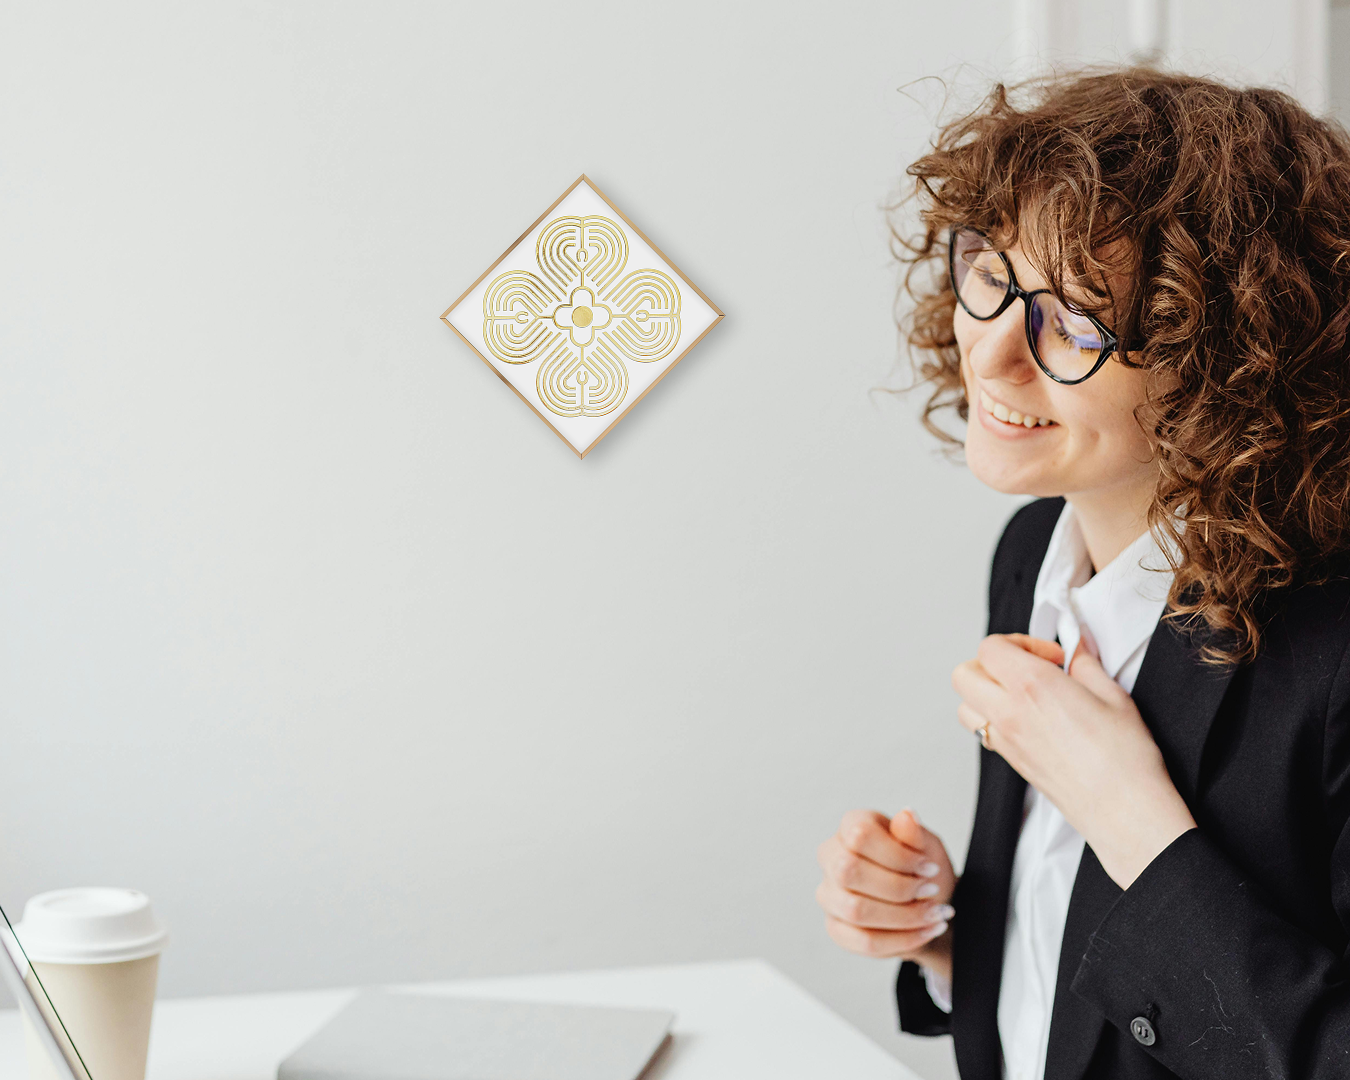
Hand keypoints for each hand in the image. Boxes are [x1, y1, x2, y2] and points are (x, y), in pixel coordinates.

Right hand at [816, 808, 956, 980]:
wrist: (928, 903)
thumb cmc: (922, 868)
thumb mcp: (927, 846)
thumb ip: (914, 833)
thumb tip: (906, 815)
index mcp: (850, 827)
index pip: (859, 836)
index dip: (897, 855)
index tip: (930, 868)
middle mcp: (831, 858)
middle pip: (849, 871)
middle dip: (899, 887)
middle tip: (931, 891)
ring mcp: (829, 894)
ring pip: (855, 910)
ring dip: (904, 916)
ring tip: (934, 914)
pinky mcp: (836, 928)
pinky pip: (864, 941)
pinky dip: (902, 939)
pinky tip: (925, 931)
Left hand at [952, 633, 1195, 887]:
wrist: (1123, 810)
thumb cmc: (1123, 758)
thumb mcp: (1113, 694)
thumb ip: (1086, 663)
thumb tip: (1077, 646)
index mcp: (1031, 686)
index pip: (990, 647)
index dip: (1019, 642)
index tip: (1049, 655)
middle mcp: (1009, 712)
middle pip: (965, 673)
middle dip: (991, 662)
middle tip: (1028, 667)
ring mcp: (1005, 740)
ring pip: (965, 705)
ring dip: (985, 691)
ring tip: (1022, 693)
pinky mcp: (1011, 762)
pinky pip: (982, 731)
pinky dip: (993, 717)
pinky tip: (1027, 718)